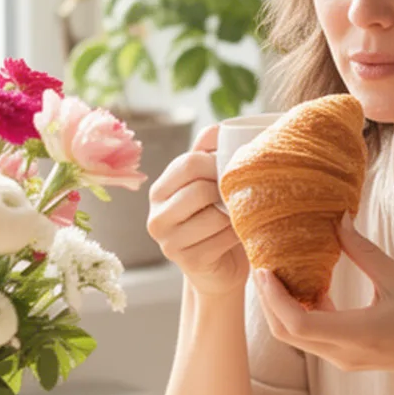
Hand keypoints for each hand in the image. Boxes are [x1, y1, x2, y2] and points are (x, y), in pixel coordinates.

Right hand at [146, 125, 248, 297]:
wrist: (220, 268)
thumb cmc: (216, 219)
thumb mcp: (209, 183)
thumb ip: (208, 153)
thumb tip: (218, 127)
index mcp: (159, 190)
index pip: (189, 163)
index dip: (217, 163)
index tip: (230, 171)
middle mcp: (156, 216)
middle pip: (199, 189)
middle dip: (224, 191)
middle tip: (235, 196)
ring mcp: (168, 242)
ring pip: (213, 215)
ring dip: (233, 215)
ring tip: (237, 217)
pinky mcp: (187, 262)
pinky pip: (221, 238)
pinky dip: (236, 234)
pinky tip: (236, 236)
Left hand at [256, 213, 393, 386]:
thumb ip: (365, 252)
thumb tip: (340, 220)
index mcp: (356, 333)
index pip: (298, 323)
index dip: (274, 297)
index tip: (265, 269)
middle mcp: (342, 352)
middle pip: (286, 332)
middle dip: (268, 299)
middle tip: (262, 264)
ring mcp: (341, 358)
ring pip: (294, 336)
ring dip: (281, 306)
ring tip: (278, 271)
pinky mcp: (343, 356)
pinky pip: (310, 336)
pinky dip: (299, 311)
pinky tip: (307, 284)